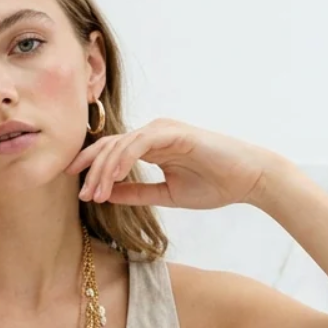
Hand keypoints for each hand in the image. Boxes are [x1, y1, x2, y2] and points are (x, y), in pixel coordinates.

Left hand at [67, 119, 295, 209]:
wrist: (248, 179)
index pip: (112, 152)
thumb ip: (137, 193)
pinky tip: (115, 177)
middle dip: (92, 171)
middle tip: (84, 196)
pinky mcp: (174, 133)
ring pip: (121, 145)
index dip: (92, 167)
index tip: (79, 190)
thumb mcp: (166, 194)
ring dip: (106, 170)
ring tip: (97, 194)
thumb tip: (107, 195)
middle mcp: (153, 134)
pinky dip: (124, 159)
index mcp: (151, 147)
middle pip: (110, 146)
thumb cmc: (214, 185)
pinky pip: (140, 143)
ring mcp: (163, 130)